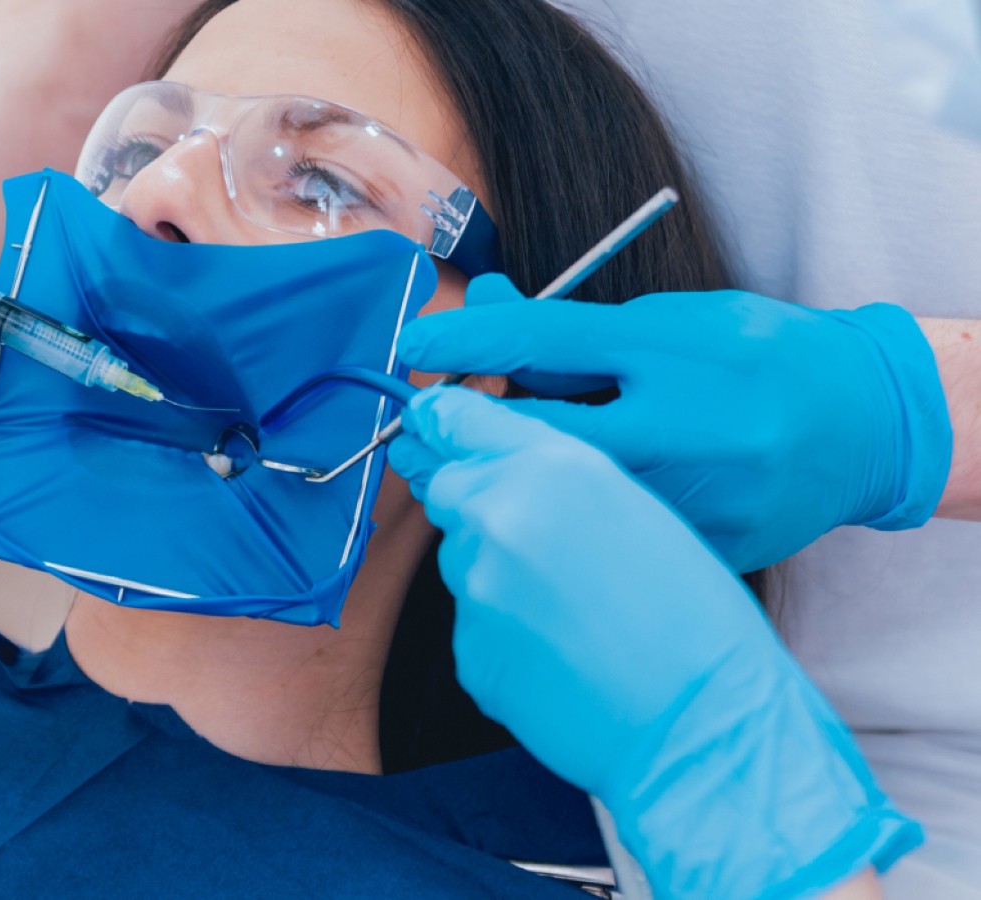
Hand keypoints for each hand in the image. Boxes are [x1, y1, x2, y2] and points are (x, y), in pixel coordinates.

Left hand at [388, 386, 919, 897]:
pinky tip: (563, 652)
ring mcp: (475, 586)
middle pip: (447, 489)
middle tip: (538, 544)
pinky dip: (504, 635)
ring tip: (573, 611)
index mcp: (549, 466)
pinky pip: (474, 626)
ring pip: (462, 561)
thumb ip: (556, 478)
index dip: (440, 422)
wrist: (702, 718)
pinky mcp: (469, 649)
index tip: (430, 427)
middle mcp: (498, 515)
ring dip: (497, 574)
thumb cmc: (693, 616)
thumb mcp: (634, 505)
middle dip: (476, 504)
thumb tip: (503, 472)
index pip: (456, 418)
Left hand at [398, 274, 952, 570]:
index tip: (409, 345)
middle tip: (418, 427)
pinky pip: (596, 549)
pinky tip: (547, 521)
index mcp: (675, 353)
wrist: (863, 430)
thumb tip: (482, 308)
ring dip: (497, 487)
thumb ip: (572, 327)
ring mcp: (691, 502)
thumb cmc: (758, 360)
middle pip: (527, 434)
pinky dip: (554, 534)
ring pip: (553, 503)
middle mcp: (681, 430)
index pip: (540, 341)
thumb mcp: (670, 320)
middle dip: (457, 430)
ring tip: (480, 471)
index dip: (461, 340)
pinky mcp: (697, 556)